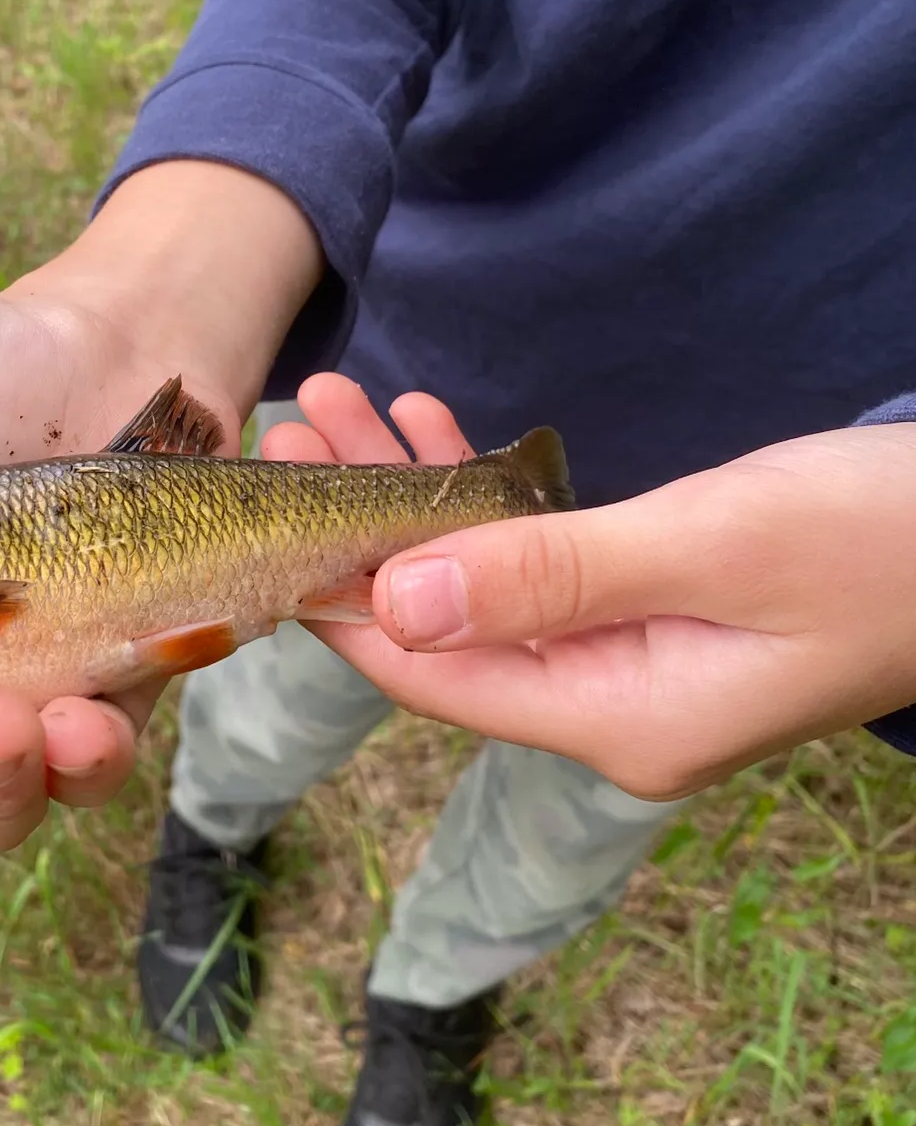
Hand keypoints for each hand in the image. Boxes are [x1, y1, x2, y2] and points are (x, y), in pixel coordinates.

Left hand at [264, 374, 915, 800]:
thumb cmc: (889, 537)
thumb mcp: (714, 545)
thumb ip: (550, 579)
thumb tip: (398, 606)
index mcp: (616, 720)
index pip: (434, 675)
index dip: (343, 599)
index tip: (272, 517)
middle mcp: (609, 711)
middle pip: (446, 627)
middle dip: (366, 527)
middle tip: (298, 425)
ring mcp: (632, 669)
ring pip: (484, 588)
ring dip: (416, 498)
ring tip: (343, 405)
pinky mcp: (653, 619)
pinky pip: (541, 566)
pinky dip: (488, 500)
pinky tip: (434, 431)